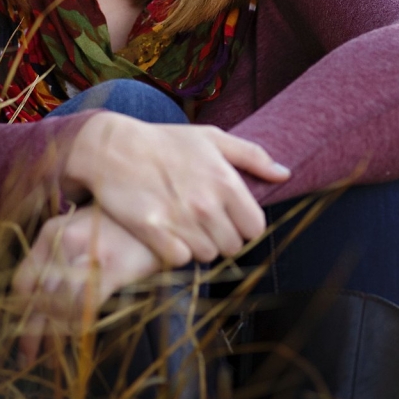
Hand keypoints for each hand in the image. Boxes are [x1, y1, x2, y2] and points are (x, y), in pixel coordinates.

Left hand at [11, 204, 160, 367]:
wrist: (159, 214)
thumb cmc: (120, 224)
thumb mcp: (81, 229)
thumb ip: (60, 257)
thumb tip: (44, 295)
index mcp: (51, 233)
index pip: (22, 279)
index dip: (18, 310)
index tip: (19, 328)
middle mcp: (62, 243)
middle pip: (35, 298)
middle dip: (29, 333)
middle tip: (26, 356)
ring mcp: (86, 255)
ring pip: (58, 307)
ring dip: (52, 337)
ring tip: (50, 357)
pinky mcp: (111, 269)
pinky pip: (85, 307)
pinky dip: (77, 327)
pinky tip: (76, 341)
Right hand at [63, 114, 289, 266]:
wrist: (112, 147)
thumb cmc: (164, 142)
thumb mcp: (211, 138)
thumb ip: (253, 156)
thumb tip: (285, 174)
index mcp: (225, 182)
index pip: (255, 228)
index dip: (242, 225)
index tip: (227, 217)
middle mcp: (206, 203)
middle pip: (232, 247)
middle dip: (220, 237)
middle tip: (202, 221)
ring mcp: (180, 219)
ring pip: (206, 256)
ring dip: (197, 245)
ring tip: (182, 225)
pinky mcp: (153, 231)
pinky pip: (179, 260)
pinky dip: (174, 251)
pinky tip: (166, 233)